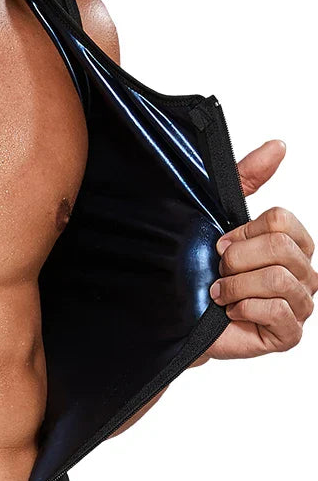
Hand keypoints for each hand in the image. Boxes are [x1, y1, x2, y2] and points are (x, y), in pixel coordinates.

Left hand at [198, 139, 316, 361]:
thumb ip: (246, 179)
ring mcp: (299, 305)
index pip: (281, 221)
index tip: (221, 244)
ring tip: (220, 293)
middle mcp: (303, 273)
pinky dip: (245, 308)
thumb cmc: (200, 271)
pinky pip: (279, 312)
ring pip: (278, 280)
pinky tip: (231, 312)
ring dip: (236, 285)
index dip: (243, 232)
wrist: (178, 318)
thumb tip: (278, 146)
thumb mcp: (218, 217)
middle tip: (219, 272)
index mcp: (293, 244)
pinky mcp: (287, 334)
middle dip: (236, 260)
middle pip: (280, 249)